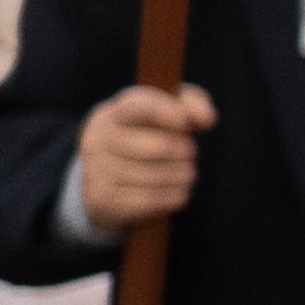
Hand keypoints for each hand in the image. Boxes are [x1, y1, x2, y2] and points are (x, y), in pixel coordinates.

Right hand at [77, 83, 214, 233]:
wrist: (106, 175)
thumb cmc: (146, 134)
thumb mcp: (164, 110)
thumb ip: (190, 103)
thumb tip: (206, 119)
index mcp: (115, 113)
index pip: (141, 107)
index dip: (170, 114)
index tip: (185, 123)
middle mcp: (100, 140)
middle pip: (162, 147)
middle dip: (186, 150)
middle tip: (187, 151)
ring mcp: (98, 172)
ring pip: (162, 176)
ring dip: (185, 175)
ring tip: (182, 170)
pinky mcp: (104, 201)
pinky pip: (155, 200)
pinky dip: (175, 195)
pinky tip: (173, 188)